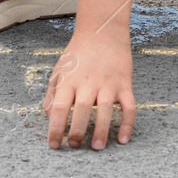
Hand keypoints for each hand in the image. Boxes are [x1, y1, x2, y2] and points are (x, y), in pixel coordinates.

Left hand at [41, 31, 135, 149]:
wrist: (102, 30)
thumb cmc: (78, 52)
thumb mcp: (60, 69)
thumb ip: (52, 93)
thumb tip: (49, 117)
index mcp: (69, 80)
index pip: (59, 108)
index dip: (55, 128)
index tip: (54, 145)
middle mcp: (88, 82)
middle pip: (81, 110)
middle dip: (77, 131)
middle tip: (75, 146)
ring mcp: (108, 83)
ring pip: (105, 110)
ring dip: (102, 131)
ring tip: (97, 147)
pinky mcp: (125, 84)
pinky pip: (129, 107)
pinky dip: (128, 124)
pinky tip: (123, 140)